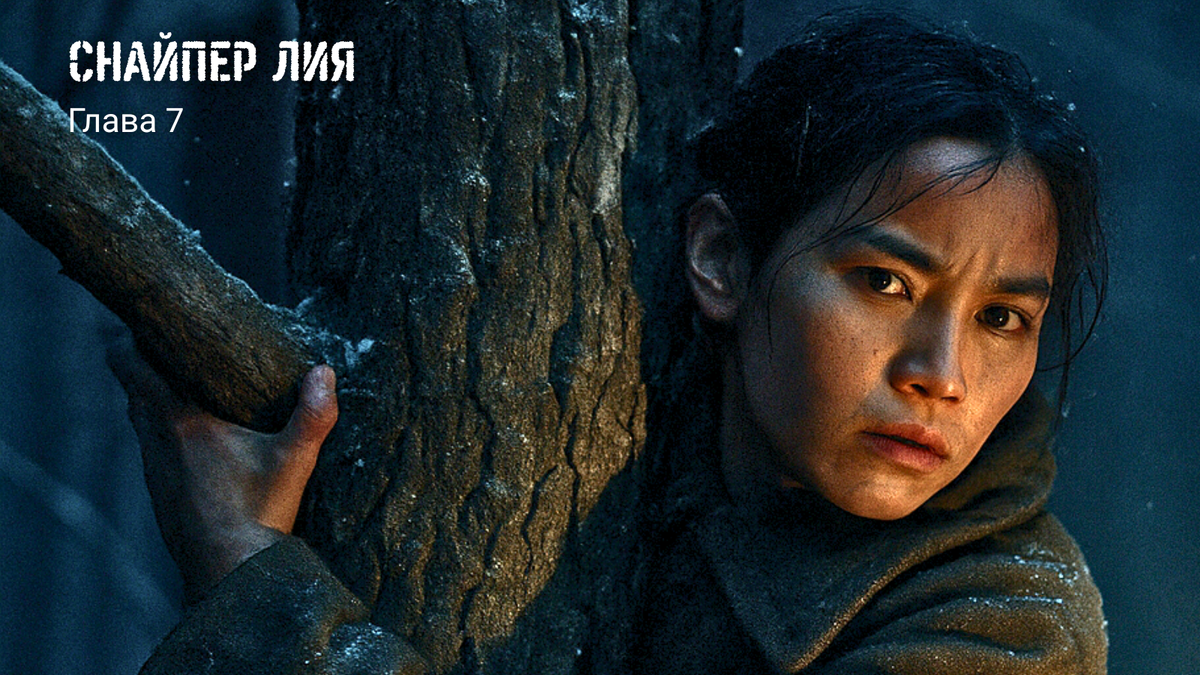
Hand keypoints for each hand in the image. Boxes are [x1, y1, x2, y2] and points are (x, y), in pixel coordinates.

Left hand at [108, 343, 337, 602]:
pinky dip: (166, 435)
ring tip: (198, 392)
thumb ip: (313, 414)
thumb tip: (325, 372)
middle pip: (133, 387)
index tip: (154, 326)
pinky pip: (153, 449)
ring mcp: (153, 469)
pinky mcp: (159, 493)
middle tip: (188, 354)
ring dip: (158, 402)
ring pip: (141, 420)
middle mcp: (156, 440)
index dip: (132, 338)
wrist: (230, 574)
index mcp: (180, 420)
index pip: (129, 363)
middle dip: (150, 366)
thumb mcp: (294, 460)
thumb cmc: (258, 513)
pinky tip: (202, 443)